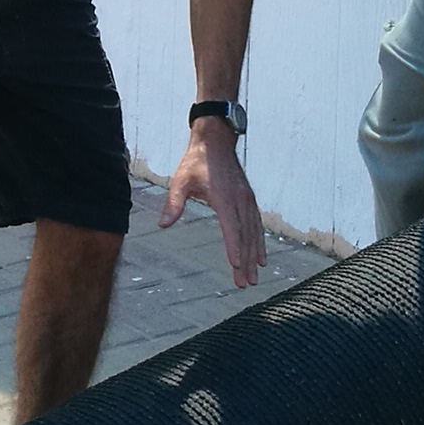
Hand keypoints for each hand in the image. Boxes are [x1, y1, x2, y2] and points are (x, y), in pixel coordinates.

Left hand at [160, 124, 265, 287]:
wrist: (216, 141)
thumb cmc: (196, 161)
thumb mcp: (180, 180)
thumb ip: (173, 203)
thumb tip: (163, 224)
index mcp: (223, 197)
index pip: (231, 228)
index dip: (234, 248)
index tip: (236, 267)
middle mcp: (239, 200)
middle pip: (245, 236)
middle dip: (246, 262)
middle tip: (246, 283)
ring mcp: (247, 200)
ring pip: (253, 233)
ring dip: (254, 256)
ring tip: (254, 276)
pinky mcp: (249, 199)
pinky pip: (256, 225)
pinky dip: (259, 242)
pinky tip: (260, 256)